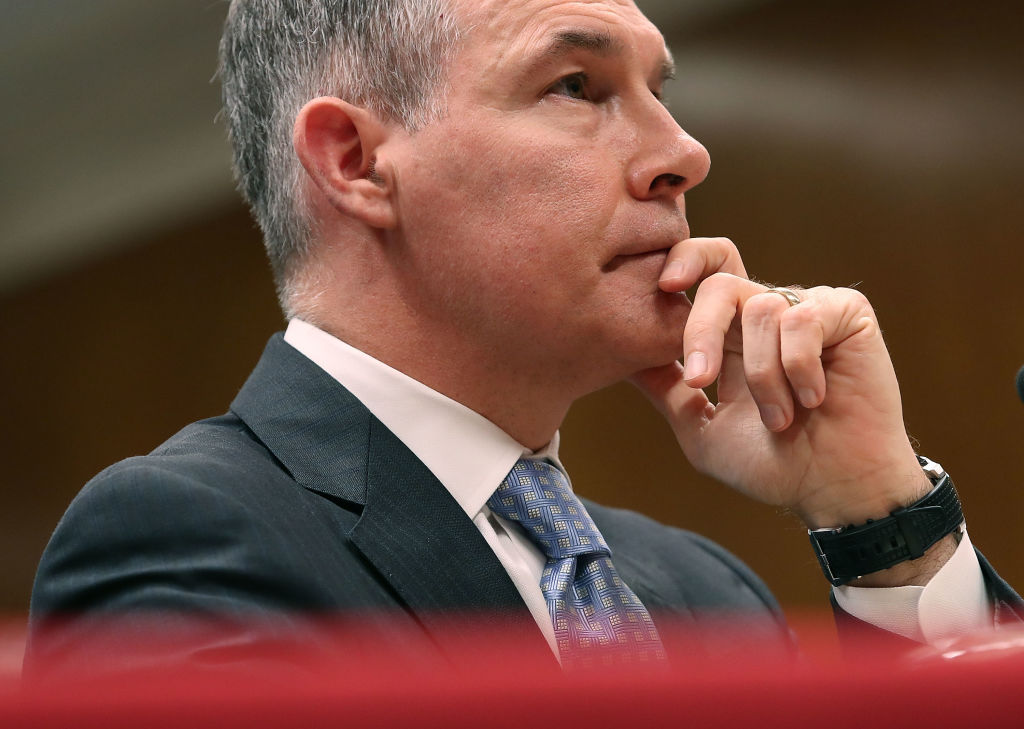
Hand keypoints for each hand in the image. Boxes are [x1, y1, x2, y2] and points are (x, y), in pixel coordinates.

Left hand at [634, 238, 930, 532]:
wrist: (833, 491)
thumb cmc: (773, 467)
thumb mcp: (702, 430)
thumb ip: (665, 390)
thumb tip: (621, 358)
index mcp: (731, 335)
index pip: (705, 271)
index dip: (684, 260)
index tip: (664, 286)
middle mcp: (767, 314)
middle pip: (720, 282)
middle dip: (701, 329)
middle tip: (700, 380)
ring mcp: (807, 309)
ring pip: (759, 309)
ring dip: (762, 375)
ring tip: (780, 418)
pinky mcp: (847, 313)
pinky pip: (802, 319)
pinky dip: (798, 366)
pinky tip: (814, 398)